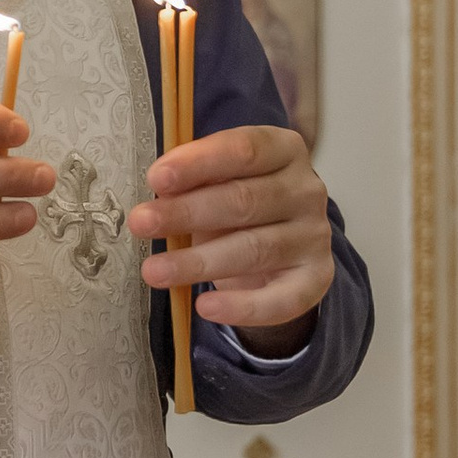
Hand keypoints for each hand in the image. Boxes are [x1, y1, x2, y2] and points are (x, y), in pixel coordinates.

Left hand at [128, 124, 332, 346]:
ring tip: (154, 270)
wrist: (280, 250)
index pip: (244, 150)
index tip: (156, 178)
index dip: (198, 163)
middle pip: (244, 200)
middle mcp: (306, 191)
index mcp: (285, 150)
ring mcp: (315, 236)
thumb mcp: (219, 180)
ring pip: (254, 250)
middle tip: (141, 223)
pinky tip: (205, 307)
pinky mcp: (316, 279)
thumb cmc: (239, 204)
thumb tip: (159, 188)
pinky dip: (242, 306)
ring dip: (199, 262)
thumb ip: (196, 178)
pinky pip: (281, 299)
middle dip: (187, 212)